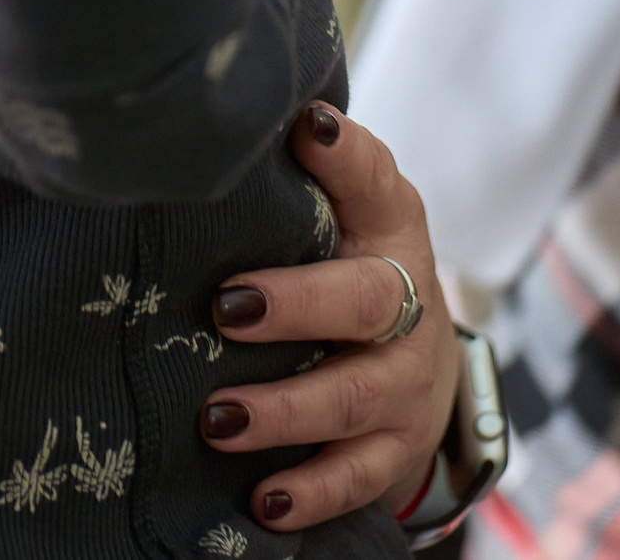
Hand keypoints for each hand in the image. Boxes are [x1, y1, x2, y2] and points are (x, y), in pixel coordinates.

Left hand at [197, 104, 455, 533]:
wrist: (414, 356)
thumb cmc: (339, 261)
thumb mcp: (329, 210)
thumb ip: (284, 173)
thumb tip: (206, 117)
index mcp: (386, 227)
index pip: (374, 181)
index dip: (346, 156)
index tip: (306, 129)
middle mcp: (408, 303)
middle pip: (367, 299)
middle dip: (299, 305)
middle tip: (226, 308)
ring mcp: (406, 383)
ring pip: (353, 399)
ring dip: (284, 411)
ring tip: (217, 420)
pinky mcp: (396, 449)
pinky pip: (358, 478)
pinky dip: (311, 493)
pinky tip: (264, 502)